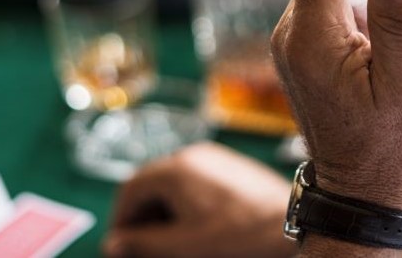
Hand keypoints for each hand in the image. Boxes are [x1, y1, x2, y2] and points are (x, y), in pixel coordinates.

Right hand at [104, 142, 293, 257]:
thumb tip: (114, 243)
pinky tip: (196, 225)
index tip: (122, 245)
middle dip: (144, 217)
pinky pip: (195, 180)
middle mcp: (191, 154)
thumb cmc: (238, 234)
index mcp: (174, 169)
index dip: (121, 220)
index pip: (129, 189)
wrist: (288, 220)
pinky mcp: (229, 165)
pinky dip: (186, 202)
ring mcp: (212, 157)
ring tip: (173, 240)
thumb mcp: (182, 246)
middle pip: (151, 183)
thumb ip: (142, 244)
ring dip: (165, 211)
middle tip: (145, 247)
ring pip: (173, 182)